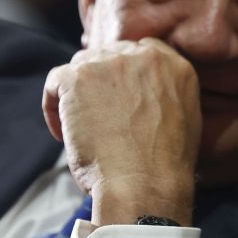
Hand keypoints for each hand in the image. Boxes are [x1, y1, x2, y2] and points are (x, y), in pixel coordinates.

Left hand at [42, 38, 200, 225]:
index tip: (115, 98)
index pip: (140, 52)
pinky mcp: (77, 77)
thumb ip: (165, 97)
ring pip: (81, 66)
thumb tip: (141, 98)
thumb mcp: (184, 121)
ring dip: (78, 95)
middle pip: (108, 56)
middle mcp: (143, 56)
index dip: (123, 75)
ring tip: (80, 131)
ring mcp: (109, 63)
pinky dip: (54, 109)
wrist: (144, 185)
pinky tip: (64, 134)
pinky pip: (55, 82)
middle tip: (96, 119)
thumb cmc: (162, 169)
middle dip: (100, 85)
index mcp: (173, 66)